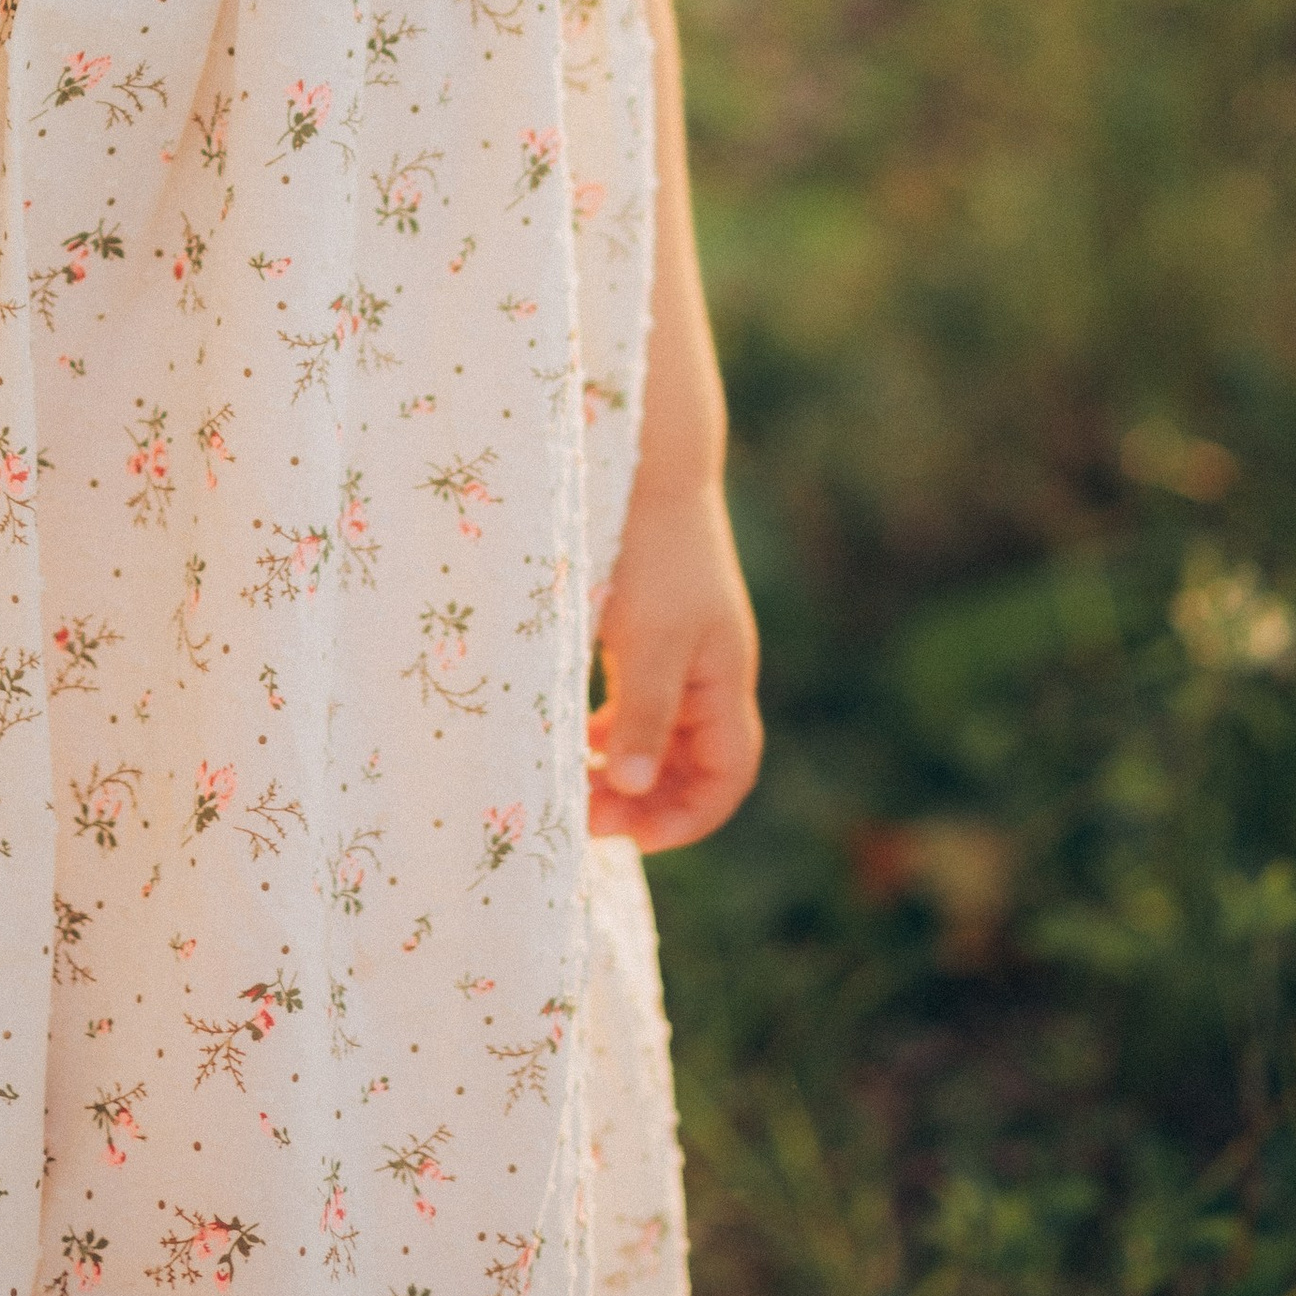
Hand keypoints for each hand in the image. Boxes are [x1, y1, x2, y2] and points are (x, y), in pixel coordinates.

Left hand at [587, 476, 762, 851]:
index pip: (727, 775)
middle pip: (690, 763)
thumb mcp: (648, 637)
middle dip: (644, 800)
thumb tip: (633, 788)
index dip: (687, 818)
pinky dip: (607, 727)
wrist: (645, 461)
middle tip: (580, 814)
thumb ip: (642, 712)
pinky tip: (569, 731)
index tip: (627, 835)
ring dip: (621, 767)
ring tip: (568, 783)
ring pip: (657, 734)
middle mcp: (708, 671)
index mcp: (722, 678)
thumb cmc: (651, 550)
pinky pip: (634, 701)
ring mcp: (679, 649)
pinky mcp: (646, 627)